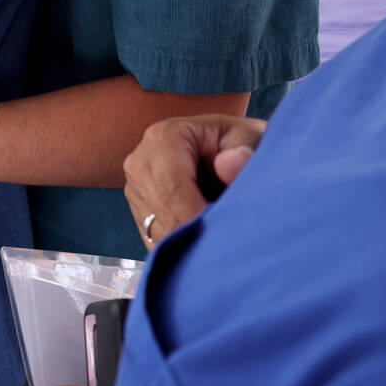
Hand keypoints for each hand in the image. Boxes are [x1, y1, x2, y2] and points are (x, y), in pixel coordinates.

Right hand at [124, 113, 265, 245]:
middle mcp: (140, 163)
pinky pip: (156, 242)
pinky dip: (183, 248)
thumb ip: (245, 150)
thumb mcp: (249, 137)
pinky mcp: (139, 211)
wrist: (223, 149)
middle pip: (163, 215)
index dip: (198, 217)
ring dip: (191, 243)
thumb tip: (234, 163)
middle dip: (198, 234)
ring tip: (221, 236)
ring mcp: (136, 189)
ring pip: (159, 233)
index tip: (227, 236)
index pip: (172, 187)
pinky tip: (205, 240)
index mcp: (163, 138)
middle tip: (232, 243)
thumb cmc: (236, 143)